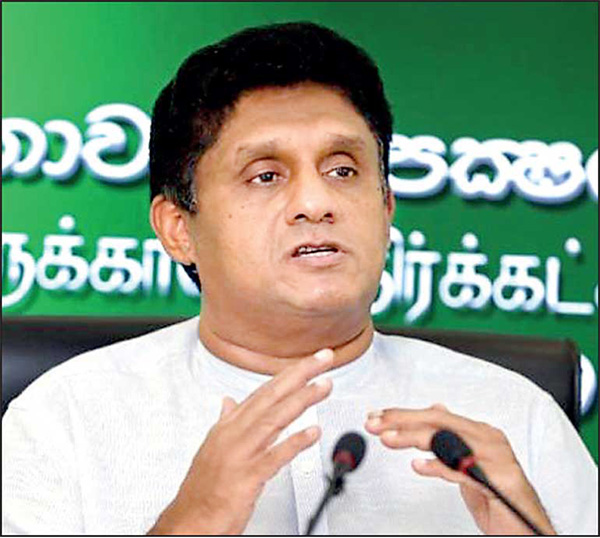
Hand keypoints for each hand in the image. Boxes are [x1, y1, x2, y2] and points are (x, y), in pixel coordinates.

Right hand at [148, 349, 333, 534]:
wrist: (188, 521)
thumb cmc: (202, 487)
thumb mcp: (213, 447)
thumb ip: (226, 421)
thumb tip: (229, 402)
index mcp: (228, 425)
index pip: (264, 391)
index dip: (289, 374)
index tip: (309, 362)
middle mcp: (234, 434)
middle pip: (272, 396)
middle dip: (300, 374)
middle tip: (324, 359)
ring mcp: (240, 454)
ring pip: (275, 419)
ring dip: (302, 400)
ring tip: (324, 387)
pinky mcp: (247, 477)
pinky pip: (275, 456)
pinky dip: (295, 442)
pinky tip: (313, 433)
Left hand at [364, 404, 555, 534]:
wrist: (528, 528)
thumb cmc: (497, 496)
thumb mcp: (468, 462)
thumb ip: (452, 436)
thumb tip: (436, 409)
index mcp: (479, 432)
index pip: (435, 416)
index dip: (403, 415)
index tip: (377, 416)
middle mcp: (488, 438)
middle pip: (438, 422)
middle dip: (402, 421)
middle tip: (374, 423)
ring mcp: (495, 458)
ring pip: (447, 440)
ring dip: (413, 438)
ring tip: (388, 439)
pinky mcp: (499, 482)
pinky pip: (464, 470)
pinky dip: (439, 467)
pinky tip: (419, 466)